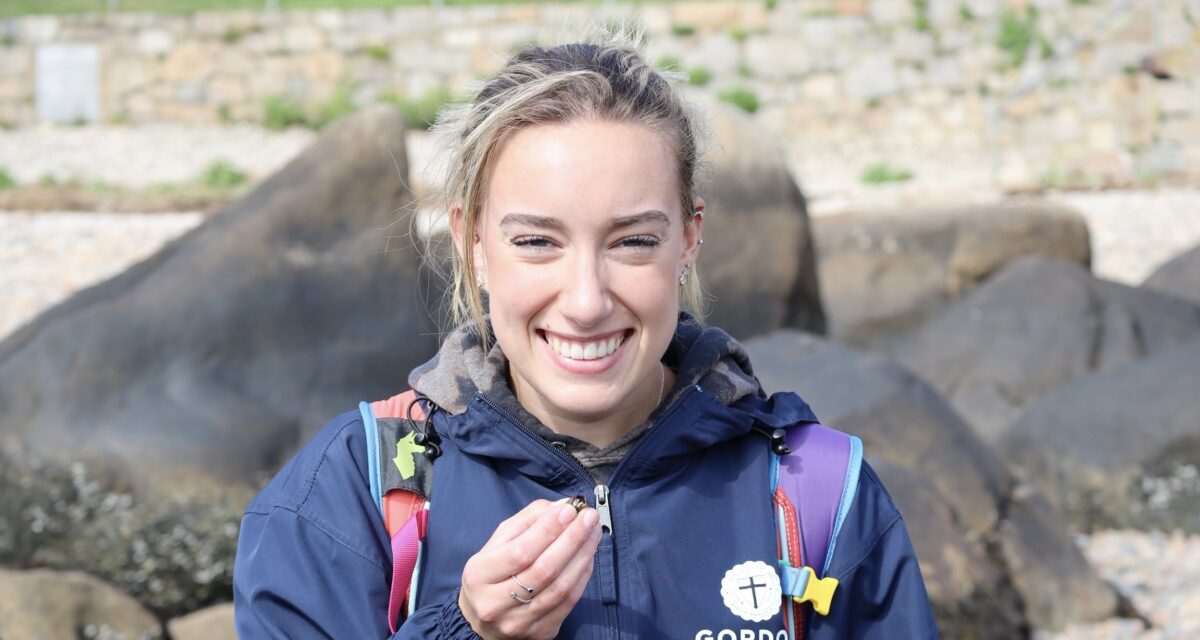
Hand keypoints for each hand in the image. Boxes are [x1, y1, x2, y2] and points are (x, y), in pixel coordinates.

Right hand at [458, 499, 601, 639]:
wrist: (482, 621)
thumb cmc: (492, 575)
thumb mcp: (498, 542)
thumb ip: (528, 521)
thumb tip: (561, 507)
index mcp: (479, 576)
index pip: (519, 552)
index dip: (547, 530)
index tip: (568, 510)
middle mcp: (495, 603)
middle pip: (543, 570)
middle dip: (572, 539)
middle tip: (588, 517)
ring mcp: (519, 622)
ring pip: (560, 587)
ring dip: (582, 555)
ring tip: (593, 531)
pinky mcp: (541, 632)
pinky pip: (569, 602)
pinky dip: (583, 574)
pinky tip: (588, 555)